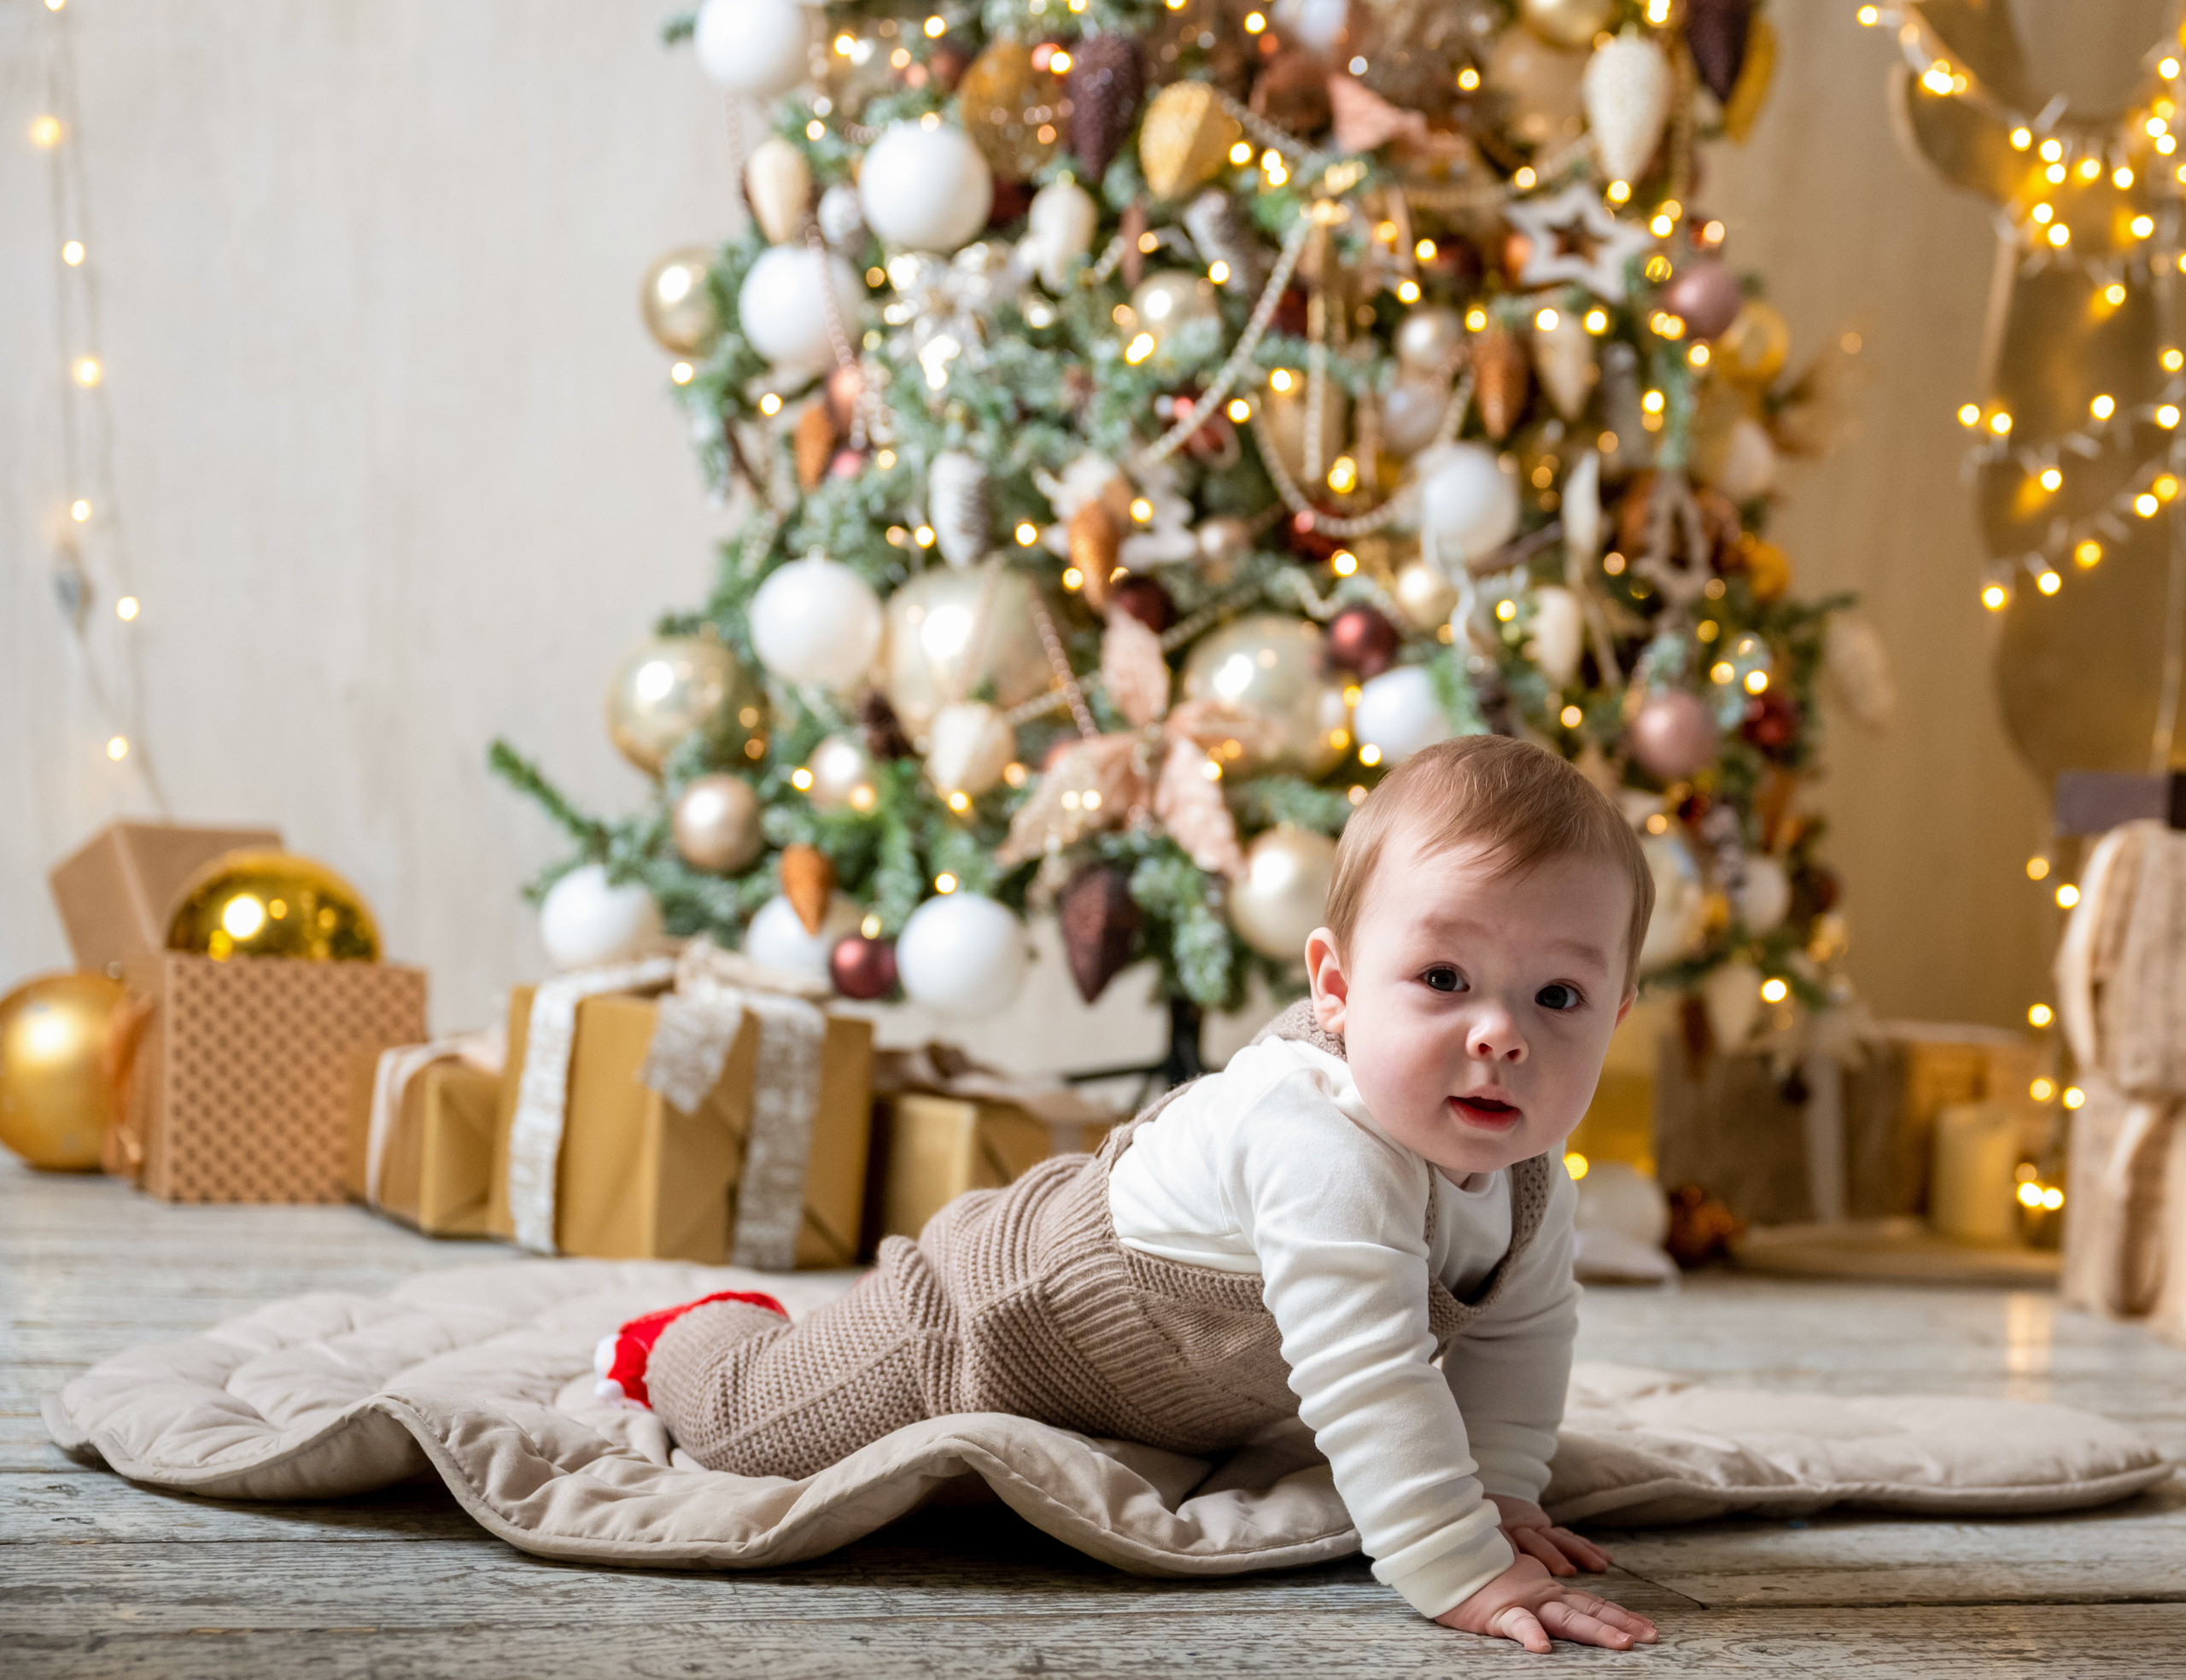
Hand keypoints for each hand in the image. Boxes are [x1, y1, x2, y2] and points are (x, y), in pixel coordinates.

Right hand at [1435, 1554, 1658, 1654]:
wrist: (1439, 1553)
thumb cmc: (1471, 1574)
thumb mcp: (1511, 1589)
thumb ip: (1532, 1600)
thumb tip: (1549, 1616)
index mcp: (1546, 1591)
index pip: (1591, 1604)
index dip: (1620, 1615)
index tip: (1649, 1629)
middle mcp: (1541, 1595)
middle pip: (1588, 1612)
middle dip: (1621, 1625)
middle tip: (1652, 1637)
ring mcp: (1522, 1602)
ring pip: (1565, 1617)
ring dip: (1595, 1630)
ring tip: (1623, 1644)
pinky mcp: (1496, 1611)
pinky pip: (1516, 1624)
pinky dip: (1530, 1633)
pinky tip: (1542, 1648)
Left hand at [1487, 1493, 1611, 1576]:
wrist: (1488, 1494)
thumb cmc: (1482, 1525)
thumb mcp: (1483, 1533)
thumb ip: (1490, 1548)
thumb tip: (1489, 1565)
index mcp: (1508, 1530)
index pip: (1526, 1542)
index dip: (1541, 1554)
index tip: (1554, 1567)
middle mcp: (1526, 1527)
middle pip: (1546, 1540)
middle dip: (1559, 1555)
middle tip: (1571, 1571)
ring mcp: (1538, 1525)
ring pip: (1563, 1538)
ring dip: (1583, 1552)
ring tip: (1601, 1566)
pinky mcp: (1547, 1524)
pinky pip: (1569, 1537)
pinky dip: (1587, 1547)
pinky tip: (1605, 1558)